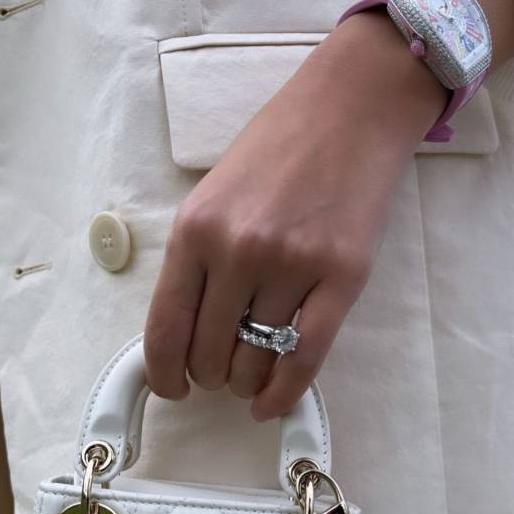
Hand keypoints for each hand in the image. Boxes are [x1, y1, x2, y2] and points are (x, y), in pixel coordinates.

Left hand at [144, 9, 445, 420]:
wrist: (350, 109)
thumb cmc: (279, 149)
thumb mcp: (214, 196)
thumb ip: (197, 260)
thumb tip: (186, 334)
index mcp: (195, 229)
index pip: (165, 327)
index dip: (163, 373)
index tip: (172, 388)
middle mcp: (238, 251)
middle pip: (210, 352)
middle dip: (209, 377)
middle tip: (219, 375)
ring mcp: (292, 265)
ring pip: (255, 360)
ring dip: (246, 383)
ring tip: (249, 378)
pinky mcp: (342, 276)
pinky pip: (305, 357)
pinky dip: (284, 393)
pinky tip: (271, 405)